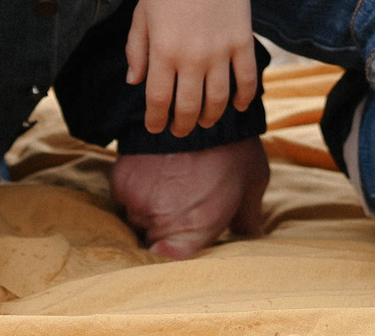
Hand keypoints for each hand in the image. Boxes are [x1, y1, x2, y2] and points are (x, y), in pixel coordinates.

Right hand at [111, 136, 269, 259]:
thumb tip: (252, 237)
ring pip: (134, 216)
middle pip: (149, 239)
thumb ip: (248, 219)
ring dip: (147, 206)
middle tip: (180, 204)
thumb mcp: (252, 186)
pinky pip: (123, 195)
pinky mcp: (122, 178)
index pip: (166, 266)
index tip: (173, 251)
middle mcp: (160, 221)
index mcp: (191, 234)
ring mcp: (137, 200)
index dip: (168, 260)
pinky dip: (135, 186)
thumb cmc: (235, 151)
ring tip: (168, 183)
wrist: (204, 109)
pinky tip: (154, 170)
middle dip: (162, 228)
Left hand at [125, 0, 259, 135]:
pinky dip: (243, 98)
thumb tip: (134, 81)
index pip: (159, 101)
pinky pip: (246, 79)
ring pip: (217, 100)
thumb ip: (136, 50)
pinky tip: (237, 106)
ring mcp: (220, 51)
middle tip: (180, 130)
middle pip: (188, 107)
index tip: (155, 128)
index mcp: (163, 51)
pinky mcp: (242, 41)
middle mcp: (192, 57)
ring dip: (210, 118)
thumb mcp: (142, 14)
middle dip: (182, 125)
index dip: (156, 121)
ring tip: (205, 122)